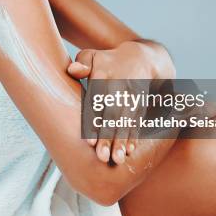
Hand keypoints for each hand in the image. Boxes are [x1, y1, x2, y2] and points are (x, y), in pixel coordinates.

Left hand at [67, 40, 174, 164]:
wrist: (143, 57)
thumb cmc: (108, 61)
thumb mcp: (93, 55)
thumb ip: (82, 62)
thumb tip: (73, 70)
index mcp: (105, 76)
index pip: (97, 100)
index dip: (94, 120)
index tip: (89, 140)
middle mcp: (120, 88)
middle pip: (113, 115)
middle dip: (108, 137)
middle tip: (102, 156)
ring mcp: (132, 98)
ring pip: (126, 122)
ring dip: (121, 141)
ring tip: (116, 159)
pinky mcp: (140, 106)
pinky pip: (137, 123)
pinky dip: (134, 137)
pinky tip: (129, 151)